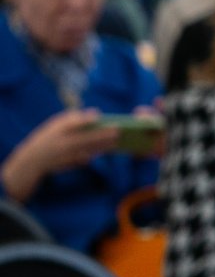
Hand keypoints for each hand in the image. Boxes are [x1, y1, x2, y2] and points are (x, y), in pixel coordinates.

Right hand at [2, 110, 118, 200]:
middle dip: (102, 135)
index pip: (71, 124)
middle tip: (118, 130)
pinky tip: (109, 149)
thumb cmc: (49, 137)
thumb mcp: (55, 124)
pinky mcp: (70, 163)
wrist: (35, 159)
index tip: (99, 117)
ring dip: (103, 146)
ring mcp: (66, 154)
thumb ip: (74, 118)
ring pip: (88, 149)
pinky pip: (86, 158)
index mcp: (57, 130)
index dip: (85, 120)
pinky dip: (97, 153)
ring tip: (116, 141)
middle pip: (84, 138)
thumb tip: (96, 113)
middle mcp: (62, 143)